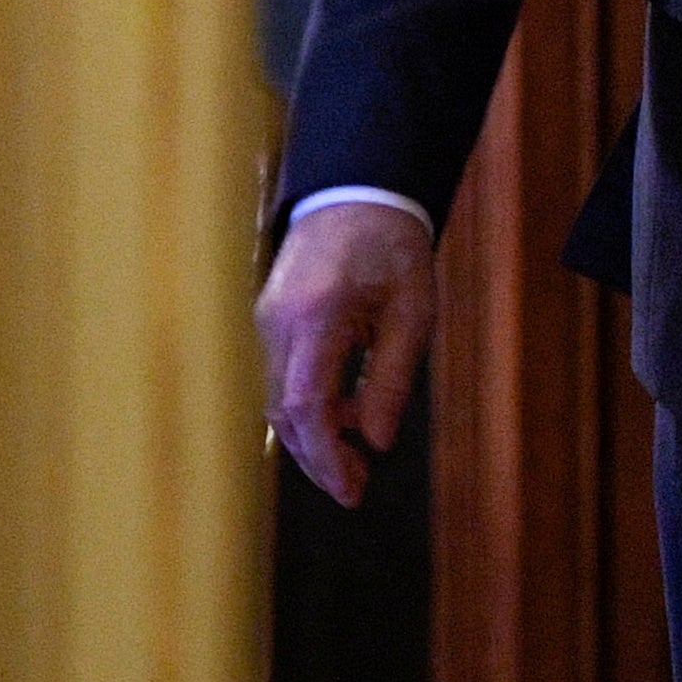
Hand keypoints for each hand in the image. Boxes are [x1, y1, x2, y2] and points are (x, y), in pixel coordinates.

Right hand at [255, 200, 436, 507]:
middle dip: (318, 457)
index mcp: (318, 315)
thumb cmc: (394, 246)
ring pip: (279, 399)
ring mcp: (267, 319)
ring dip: (314, 435)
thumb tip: (378, 442)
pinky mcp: (269, 319)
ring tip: (357, 460)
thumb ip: (393, 377)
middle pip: (284, 411)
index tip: (351, 489)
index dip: (325, 456)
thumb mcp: (413, 310)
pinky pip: (283, 376)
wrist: (357, 191)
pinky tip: (346, 415)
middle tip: (356, 488)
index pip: (305, 405)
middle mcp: (279, 321)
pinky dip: (309, 405)